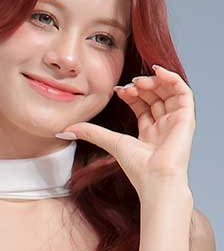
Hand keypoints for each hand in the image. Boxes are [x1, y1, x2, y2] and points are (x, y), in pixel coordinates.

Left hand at [61, 65, 194, 201]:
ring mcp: (176, 122)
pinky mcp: (186, 118)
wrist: (156, 178)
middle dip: (142, 87)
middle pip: (156, 97)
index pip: (143, 106)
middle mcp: (165, 126)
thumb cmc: (138, 167)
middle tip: (129, 83)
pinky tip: (158, 72)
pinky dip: (172, 79)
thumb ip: (91, 133)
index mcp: (150, 133)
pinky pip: (184, 92)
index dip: (131, 94)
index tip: (117, 89)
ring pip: (170, 93)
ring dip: (155, 82)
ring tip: (139, 80)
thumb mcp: (110, 142)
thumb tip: (64, 130)